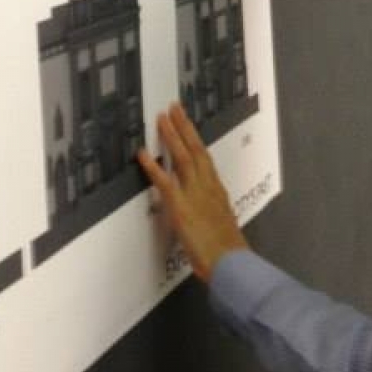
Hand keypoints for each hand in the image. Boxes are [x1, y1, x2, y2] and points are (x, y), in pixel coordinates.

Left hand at [137, 102, 249, 281]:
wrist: (230, 263)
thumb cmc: (228, 250)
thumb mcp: (224, 224)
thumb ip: (214, 211)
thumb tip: (208, 208)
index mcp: (217, 190)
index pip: (205, 158)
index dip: (195, 139)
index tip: (187, 124)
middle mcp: (208, 186)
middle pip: (195, 149)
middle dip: (184, 127)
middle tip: (174, 108)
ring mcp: (194, 194)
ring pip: (182, 157)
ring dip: (171, 136)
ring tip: (161, 118)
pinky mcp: (180, 206)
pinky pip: (164, 181)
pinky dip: (152, 166)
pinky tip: (142, 154)